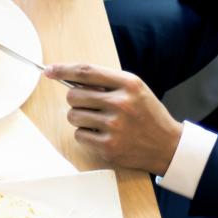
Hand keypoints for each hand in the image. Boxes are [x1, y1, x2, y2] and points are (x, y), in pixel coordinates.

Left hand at [48, 63, 183, 173]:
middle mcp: (121, 103)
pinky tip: (103, 135)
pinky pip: (79, 135)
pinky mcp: (108, 147)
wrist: (168, 146)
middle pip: (73, 96)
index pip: (86, 72)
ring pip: (73, 116)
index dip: (63, 70)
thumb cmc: (147, 115)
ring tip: (100, 122)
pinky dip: (86, 135)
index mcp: (128, 84)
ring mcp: (114, 126)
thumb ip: (106, 82)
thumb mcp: (135, 90)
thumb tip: (70, 78)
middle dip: (76, 100)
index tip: (49, 71)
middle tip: (91, 106)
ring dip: (81, 119)